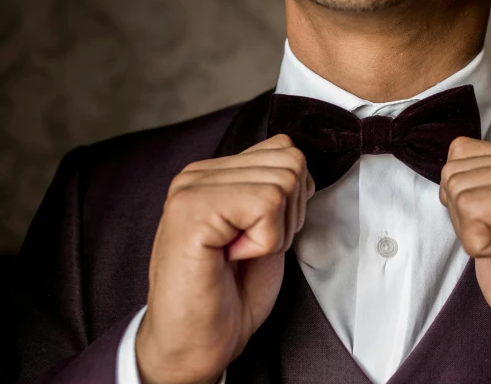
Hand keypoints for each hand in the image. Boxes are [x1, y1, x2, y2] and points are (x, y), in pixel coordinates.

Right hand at [136, 134, 313, 383]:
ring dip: (275, 230)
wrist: (195, 343)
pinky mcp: (192, 211)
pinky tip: (233, 256)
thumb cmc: (228, 295)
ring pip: (282, 182)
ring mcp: (191, 189)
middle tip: (251, 247)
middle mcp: (197, 175)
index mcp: (213, 174)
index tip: (261, 234)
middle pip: (290, 162)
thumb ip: (273, 189)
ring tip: (241, 252)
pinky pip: (266, 204)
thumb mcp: (264, 230)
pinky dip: (265, 240)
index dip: (292, 199)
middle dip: (288, 214)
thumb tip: (299, 164)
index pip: (284, 148)